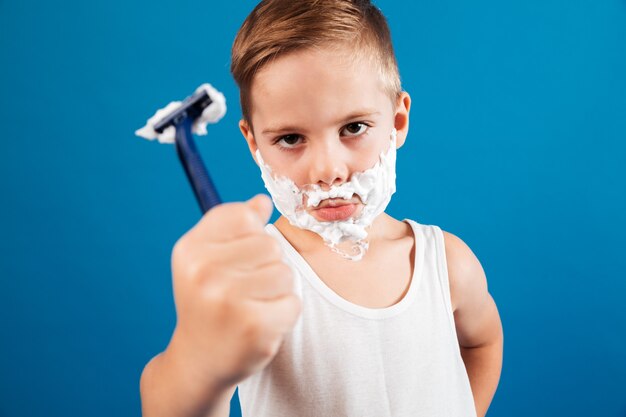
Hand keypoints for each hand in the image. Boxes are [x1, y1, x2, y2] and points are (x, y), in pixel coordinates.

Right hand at [168, 194, 300, 390]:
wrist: (199, 360)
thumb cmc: (207, 301)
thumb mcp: (207, 258)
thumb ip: (233, 225)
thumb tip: (262, 201)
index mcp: (190, 249)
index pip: (244, 216)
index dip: (249, 236)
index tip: (234, 260)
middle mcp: (204, 272)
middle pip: (270, 244)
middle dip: (266, 266)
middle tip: (243, 290)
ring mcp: (228, 301)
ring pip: (285, 273)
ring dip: (277, 291)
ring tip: (251, 307)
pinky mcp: (254, 327)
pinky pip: (293, 302)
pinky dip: (284, 314)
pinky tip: (260, 324)